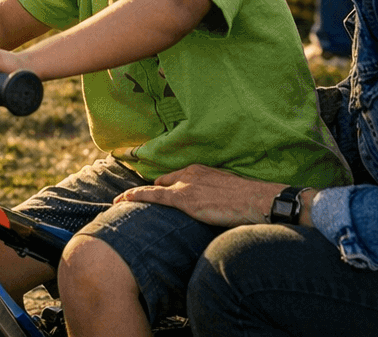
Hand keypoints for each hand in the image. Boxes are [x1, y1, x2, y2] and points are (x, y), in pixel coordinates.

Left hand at [114, 163, 281, 226]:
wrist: (259, 200)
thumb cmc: (249, 200)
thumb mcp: (228, 192)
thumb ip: (214, 196)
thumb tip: (211, 208)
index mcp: (201, 170)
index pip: (175, 177)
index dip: (163, 186)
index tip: (153, 191)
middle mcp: (190, 173)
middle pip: (162, 181)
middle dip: (148, 190)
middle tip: (130, 199)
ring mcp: (186, 185)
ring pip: (154, 189)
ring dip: (136, 196)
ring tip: (118, 201)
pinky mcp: (185, 199)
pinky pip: (153, 197)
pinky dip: (136, 197)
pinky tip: (123, 200)